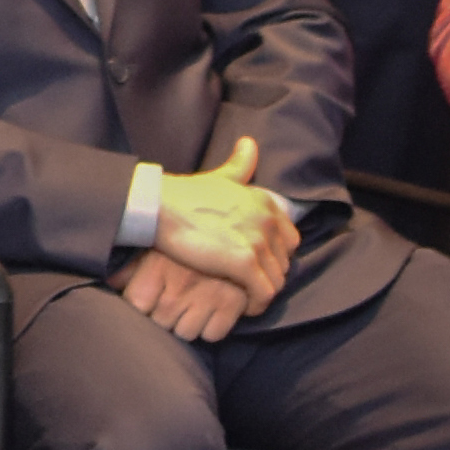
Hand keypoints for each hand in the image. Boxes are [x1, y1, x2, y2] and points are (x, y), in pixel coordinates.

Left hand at [114, 254, 253, 342]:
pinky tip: (210, 310)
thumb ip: (129, 267)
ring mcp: (209, 293)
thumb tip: (108, 283)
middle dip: (163, 318)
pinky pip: (213, 334)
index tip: (147, 300)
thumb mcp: (154, 247)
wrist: (234, 226)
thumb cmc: (186, 241)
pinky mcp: (233, 302)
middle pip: (160, 323)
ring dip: (186, 325)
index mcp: (158, 265)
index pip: (136, 306)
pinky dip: (211, 328)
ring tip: (191, 305)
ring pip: (186, 333)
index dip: (140, 308)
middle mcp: (182, 281)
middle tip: (173, 301)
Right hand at [146, 135, 297, 302]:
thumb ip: (240, 164)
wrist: (158, 207)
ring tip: (246, 298)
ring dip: (263, 293)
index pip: (290, 239)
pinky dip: (257, 304)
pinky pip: (263, 293)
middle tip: (249, 285)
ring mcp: (258, 242)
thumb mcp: (219, 176)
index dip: (275, 256)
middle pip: (284, 262)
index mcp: (265, 202)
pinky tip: (244, 306)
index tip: (256, 265)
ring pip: (277, 280)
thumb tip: (250, 143)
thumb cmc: (183, 194)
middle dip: (269, 275)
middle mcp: (268, 221)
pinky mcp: (244, 263)